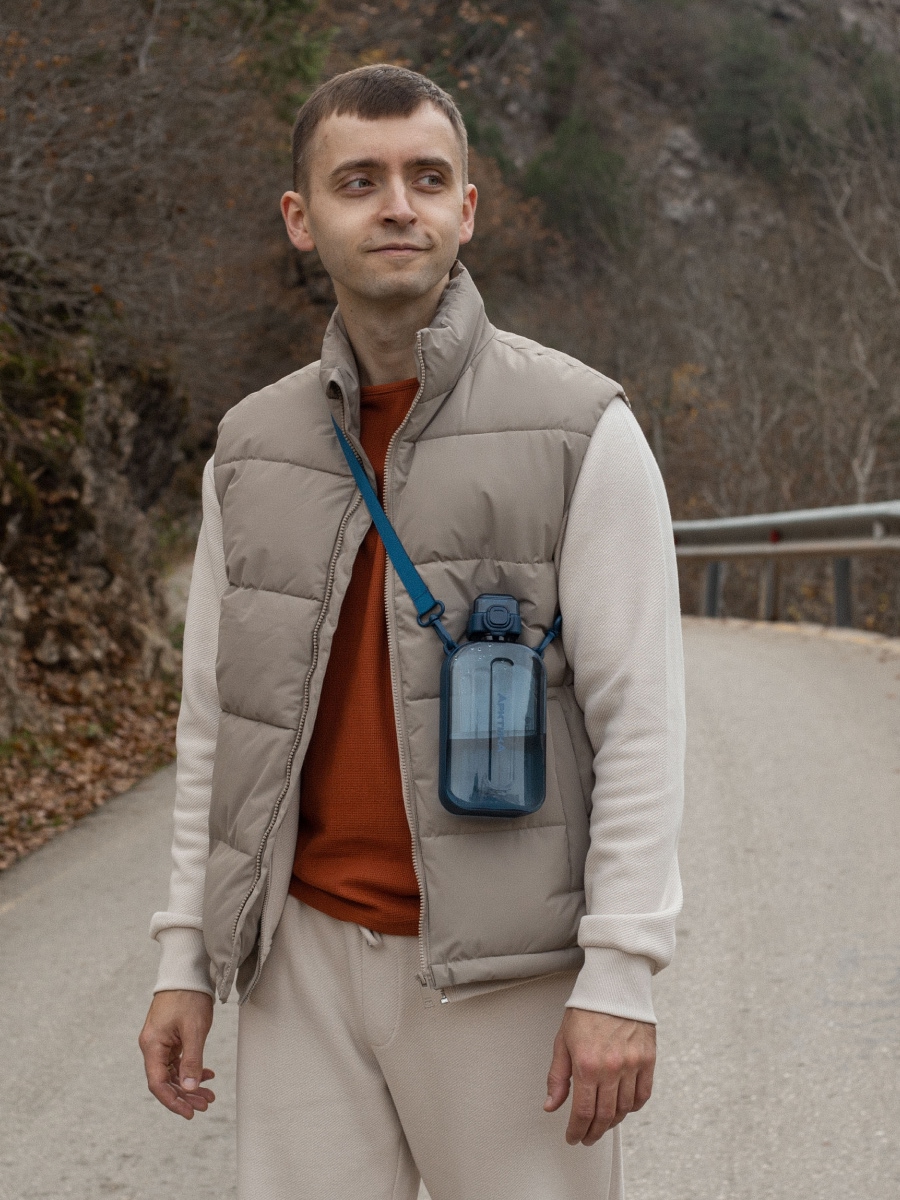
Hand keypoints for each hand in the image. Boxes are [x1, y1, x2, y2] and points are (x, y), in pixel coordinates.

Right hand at [139, 989, 215, 1118]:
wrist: (188, 972)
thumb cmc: (189, 997)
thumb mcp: (194, 1030)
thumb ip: (192, 1060)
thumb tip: (188, 1089)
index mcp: (152, 1045)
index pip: (158, 1083)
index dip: (172, 1101)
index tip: (189, 1113)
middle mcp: (153, 1046)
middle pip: (166, 1081)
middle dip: (185, 1095)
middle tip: (206, 1105)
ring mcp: (161, 1042)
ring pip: (173, 1072)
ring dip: (190, 1085)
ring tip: (210, 1095)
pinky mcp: (170, 1037)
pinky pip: (178, 1061)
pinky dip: (191, 1070)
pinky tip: (207, 1075)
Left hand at [544, 1008, 655, 1145]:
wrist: (613, 985)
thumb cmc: (586, 1009)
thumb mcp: (563, 1041)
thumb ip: (557, 1077)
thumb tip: (551, 1105)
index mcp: (586, 1064)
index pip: (582, 1112)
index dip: (577, 1130)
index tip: (573, 1136)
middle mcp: (611, 1068)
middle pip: (604, 1116)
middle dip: (593, 1132)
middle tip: (586, 1136)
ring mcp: (632, 1064)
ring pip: (624, 1109)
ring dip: (612, 1122)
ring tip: (602, 1124)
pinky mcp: (648, 1059)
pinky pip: (642, 1095)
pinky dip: (632, 1107)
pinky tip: (623, 1107)